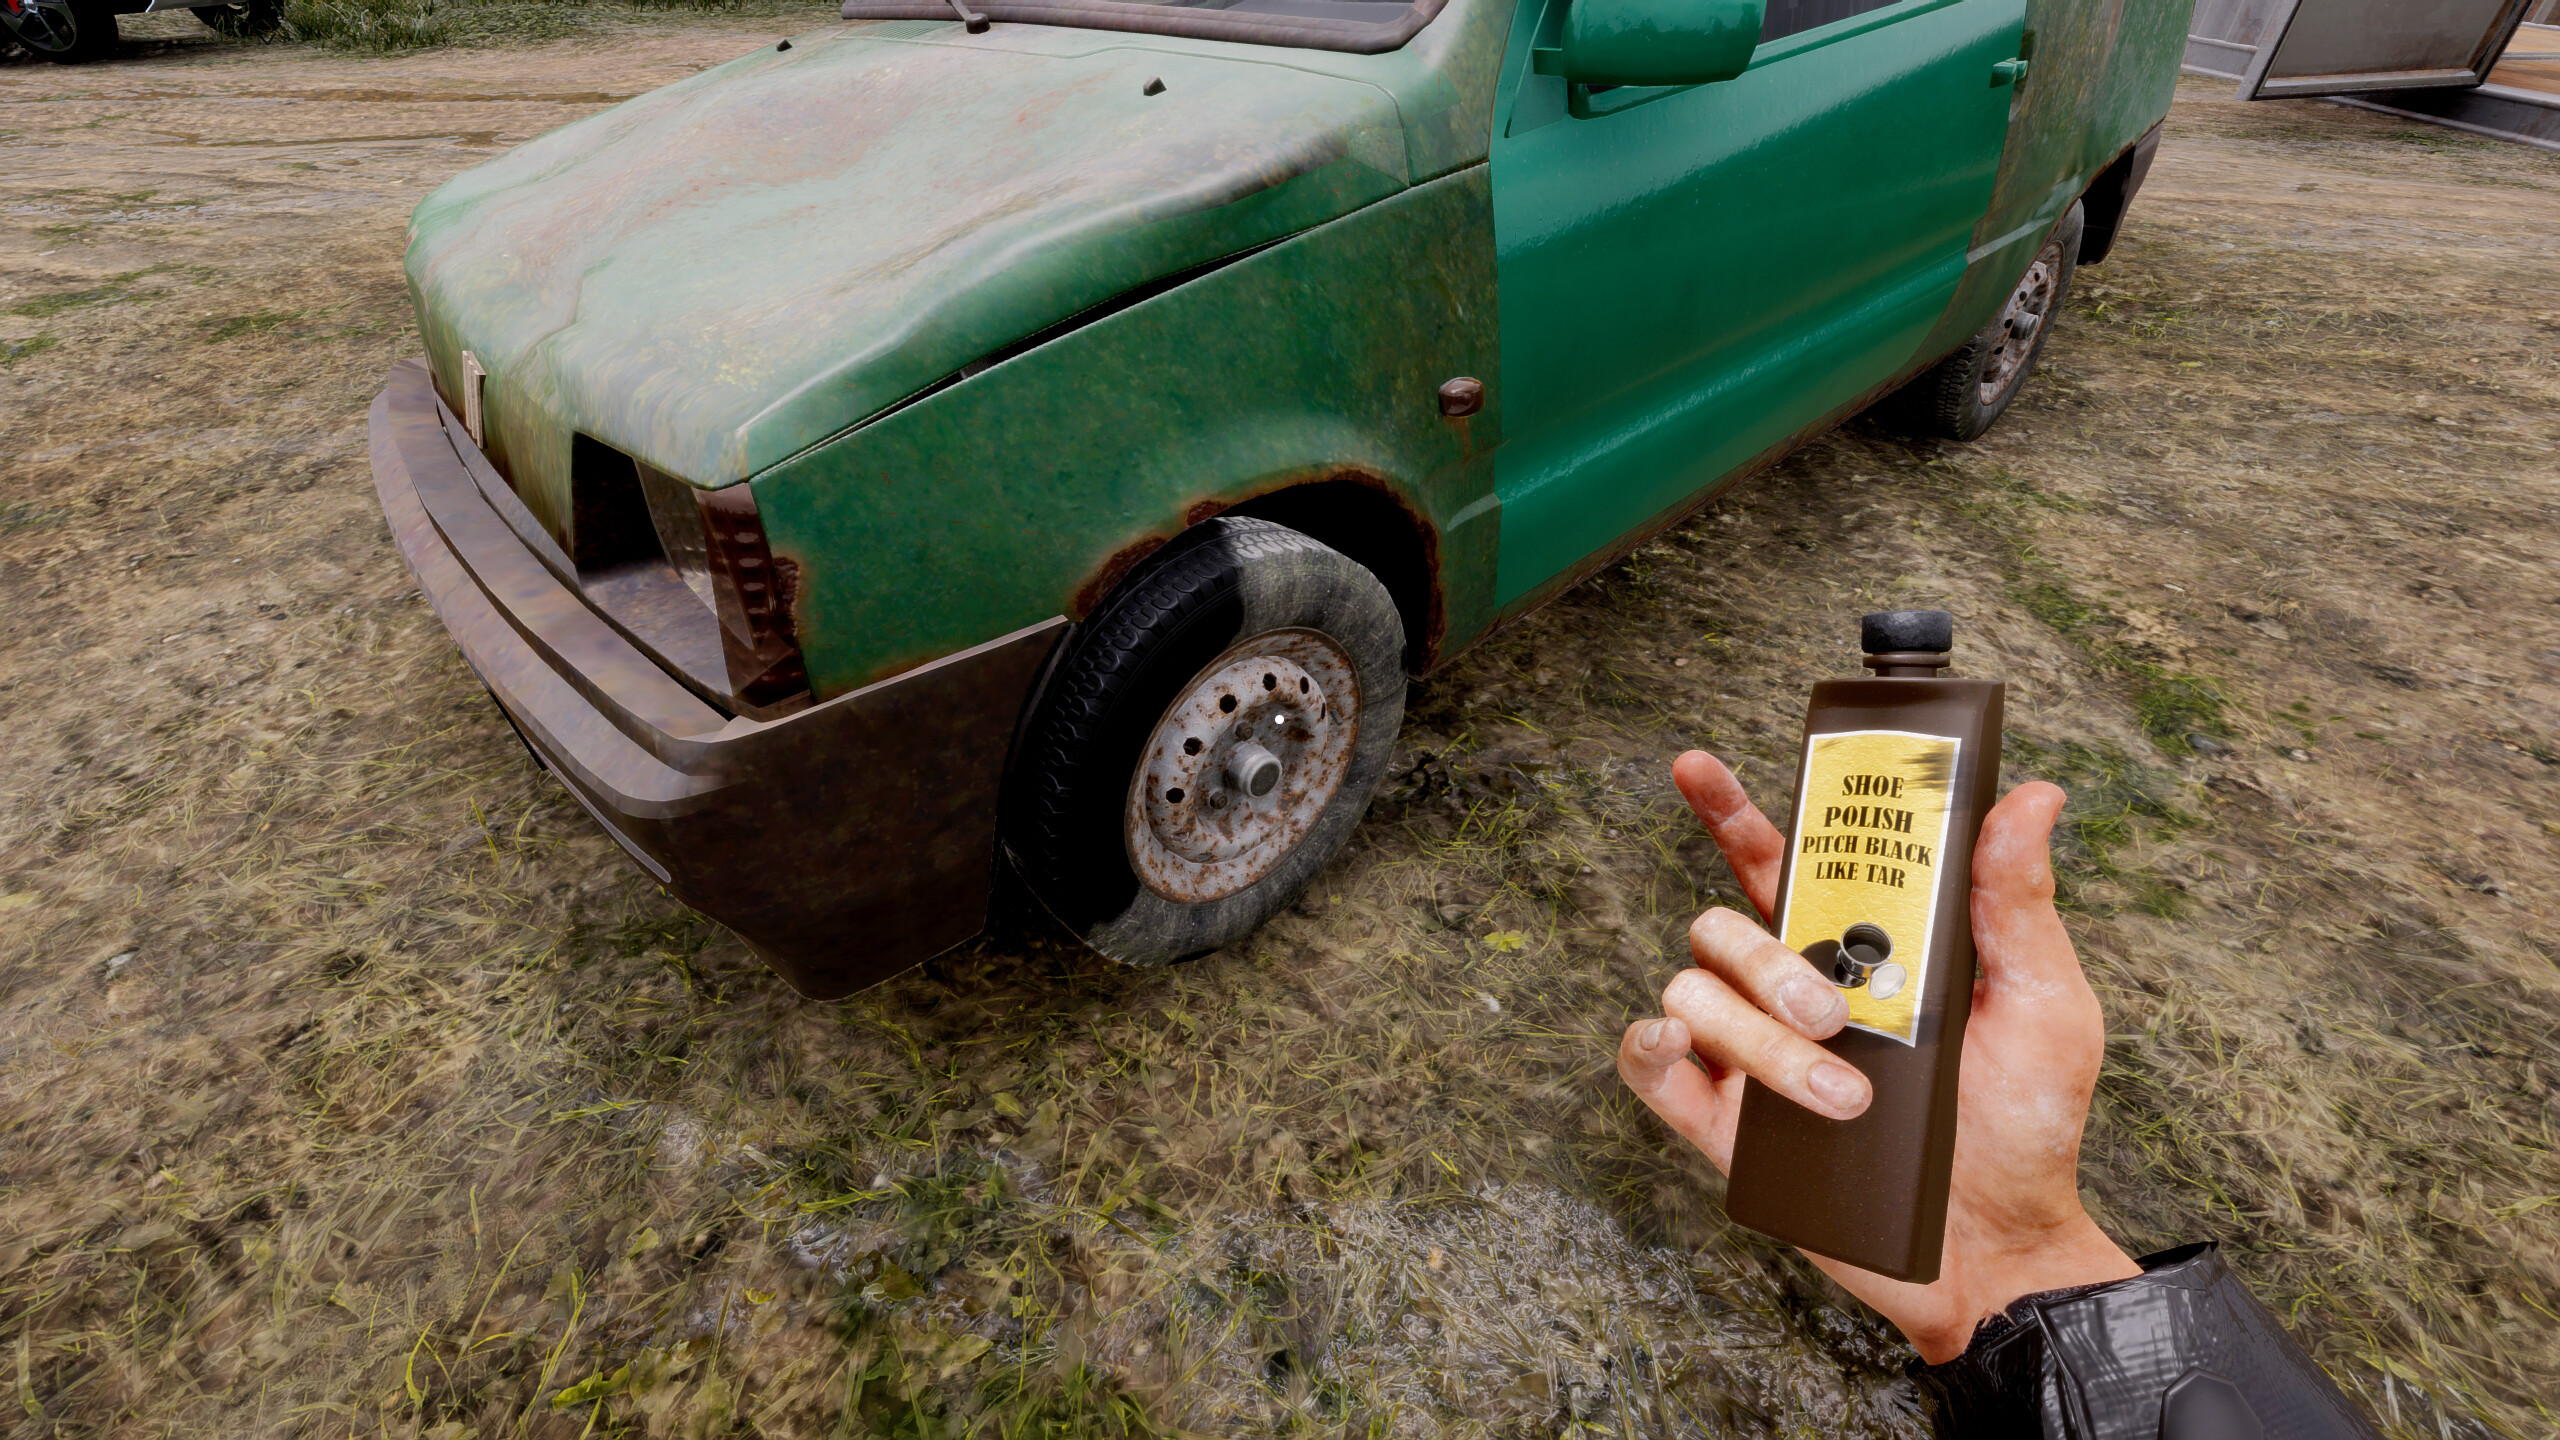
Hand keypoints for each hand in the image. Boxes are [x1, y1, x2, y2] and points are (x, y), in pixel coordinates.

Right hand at [1619, 751, 2140, 1363]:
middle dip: (1767, 960)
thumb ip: (2015, 904)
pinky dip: (1656, 1049)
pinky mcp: (1726, 1127)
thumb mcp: (2043, 1003)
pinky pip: (1651, 1064)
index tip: (1694, 767)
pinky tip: (1697, 1060)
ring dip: (1760, 1040)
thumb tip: (2034, 797)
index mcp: (1857, 947)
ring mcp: (1752, 1057)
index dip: (1730, 810)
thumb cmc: (2029, 1126)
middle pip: (1722, 923)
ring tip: (1841, 1100)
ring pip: (1694, 992)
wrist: (2000, 1250)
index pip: (1778, 860)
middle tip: (1836, 1015)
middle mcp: (1791, 990)